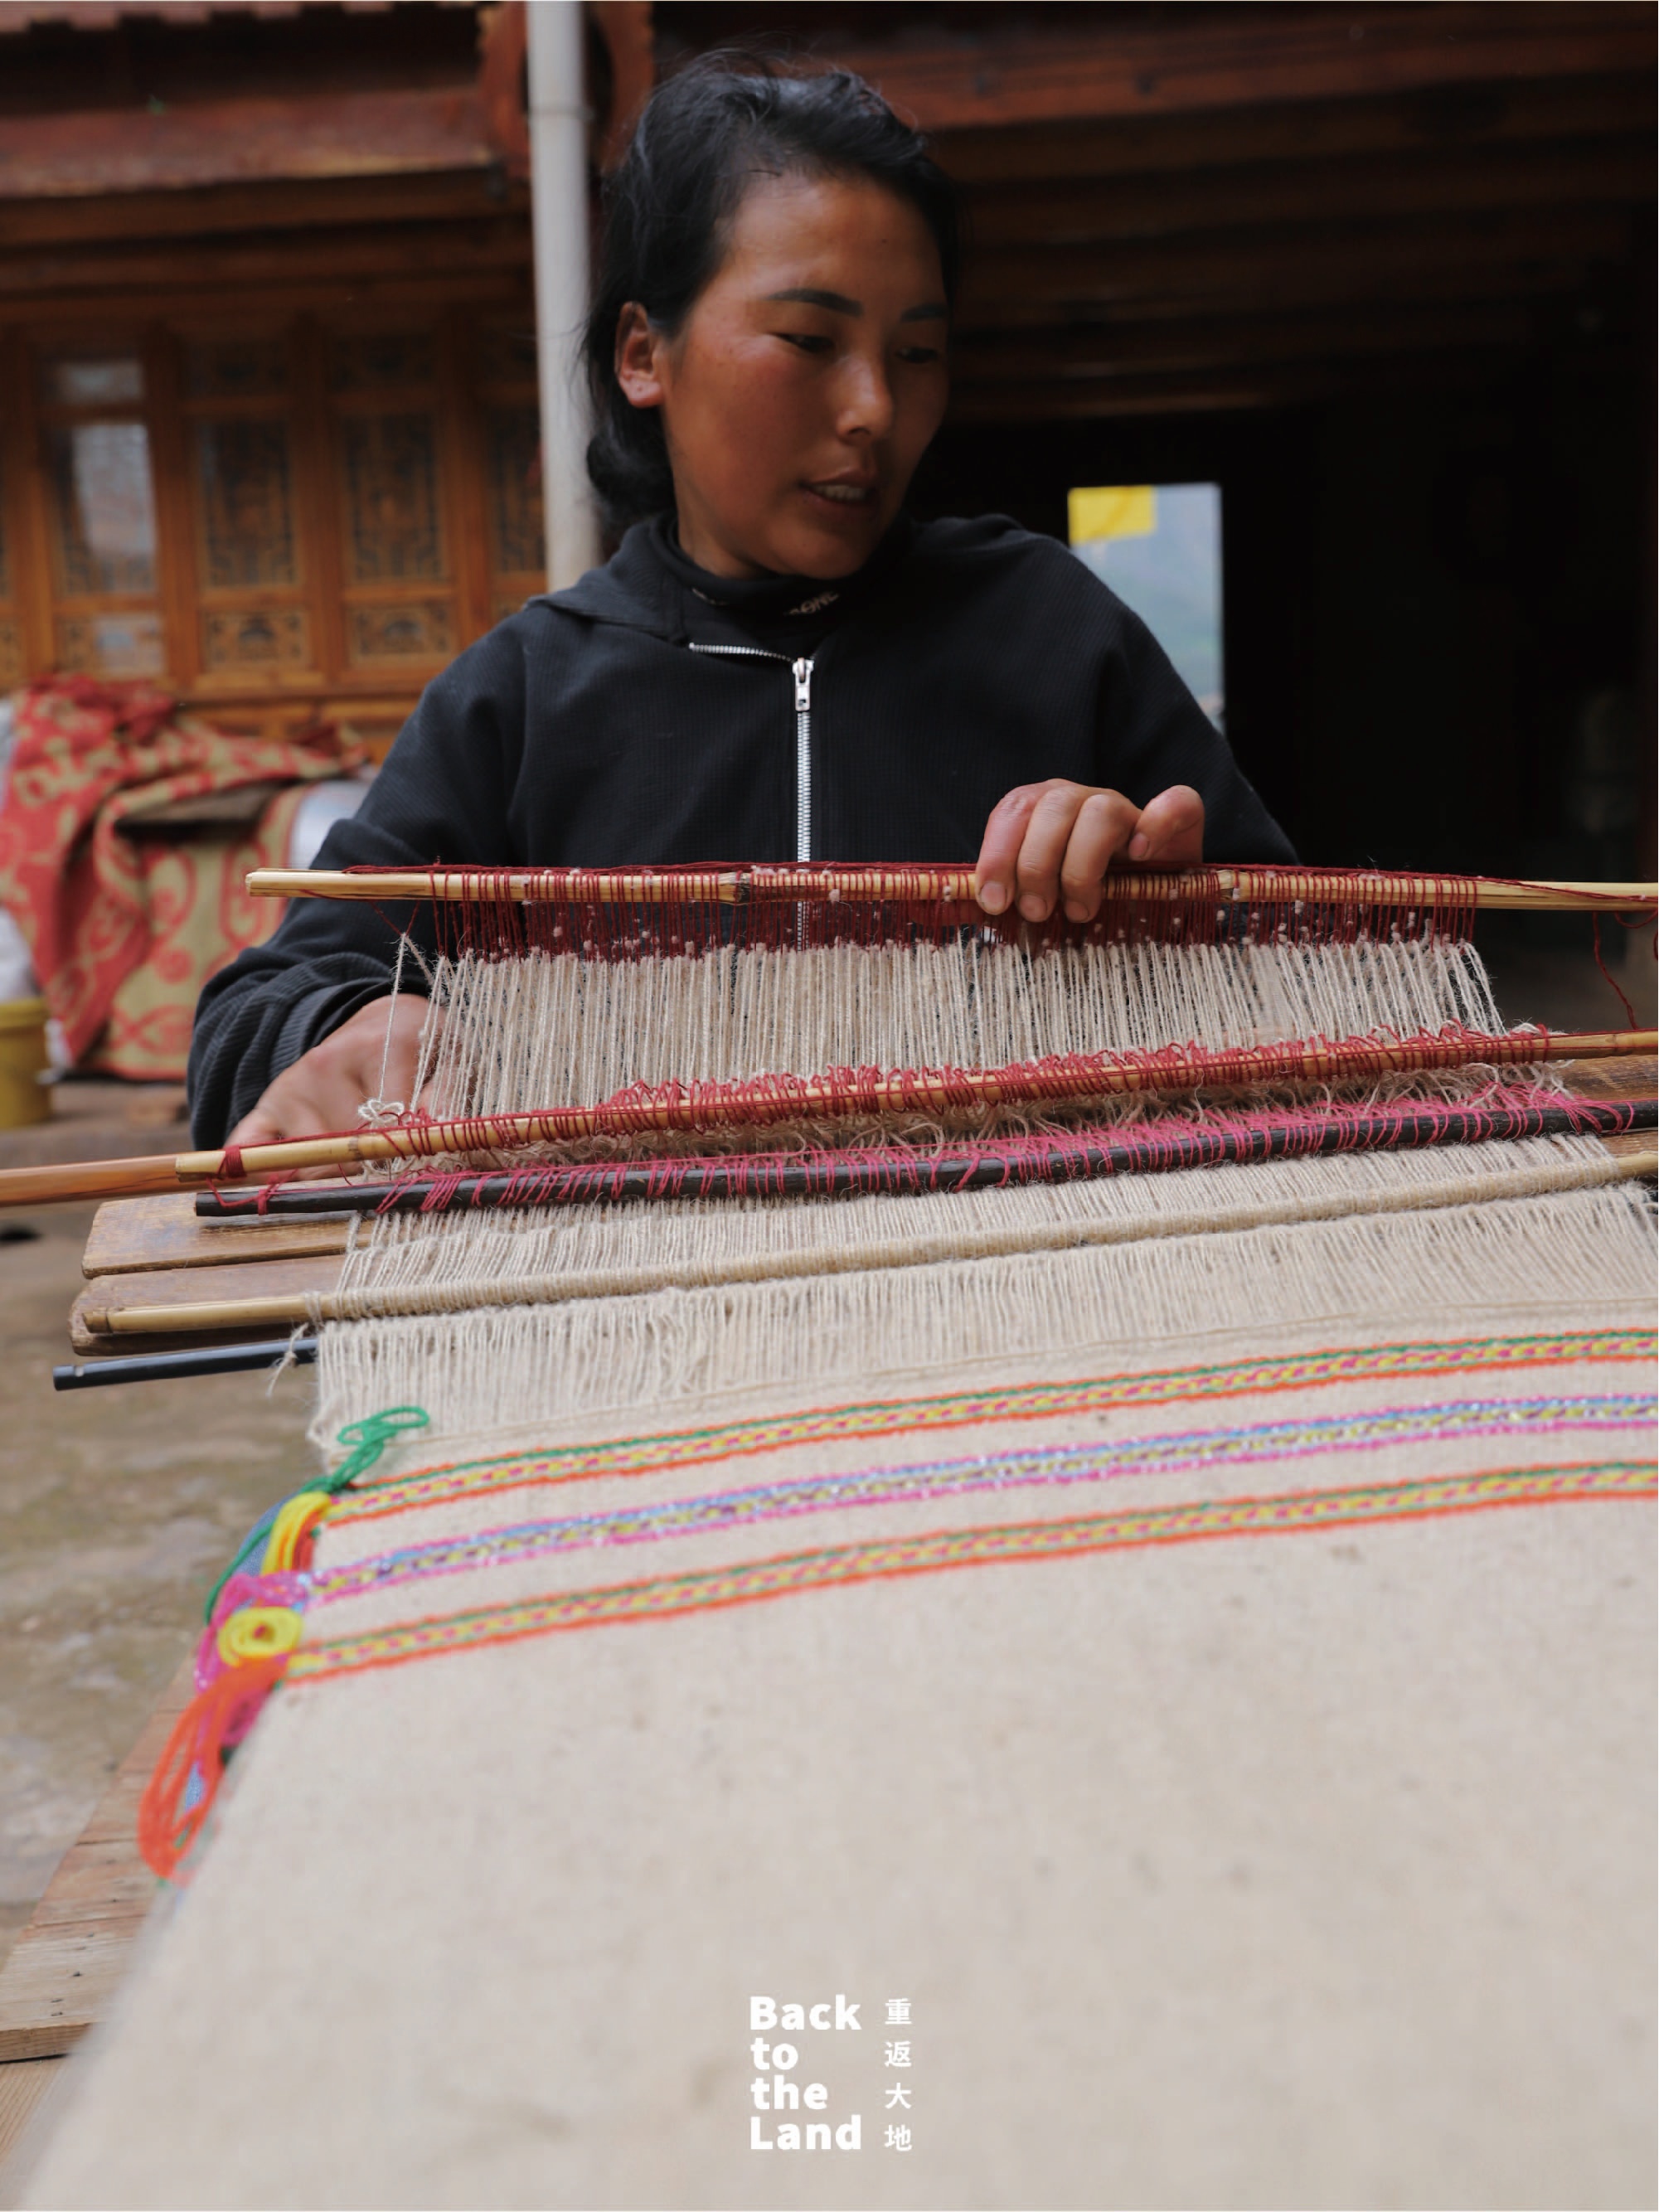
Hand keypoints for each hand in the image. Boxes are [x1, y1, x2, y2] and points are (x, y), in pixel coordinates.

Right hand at [223, 994, 436, 1159]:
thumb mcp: (456, 1062)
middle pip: (344, 1152)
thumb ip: (451, 1098)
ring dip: (336, 1175)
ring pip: (308, 1165)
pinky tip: (286, 1184)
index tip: (420, 1170)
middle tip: (395, 1169)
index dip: (404, 1160)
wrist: (389, 1023)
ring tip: (364, 1157)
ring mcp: (290, 1087)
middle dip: (372, 1172)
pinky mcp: (266, 1107)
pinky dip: (261, 1175)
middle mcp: (323, 1064)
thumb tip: (440, 1136)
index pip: (385, 1129)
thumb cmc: (428, 1051)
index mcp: (377, 1047)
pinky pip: (248, 1152)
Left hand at [974, 781, 1203, 923]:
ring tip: (1079, 910)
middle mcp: (1081, 800)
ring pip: (1101, 811)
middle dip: (1036, 866)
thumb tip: (971, 909)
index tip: (994, 901)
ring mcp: (1128, 808)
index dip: (998, 854)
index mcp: (1042, 809)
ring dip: (1082, 865)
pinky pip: (1176, 804)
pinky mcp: (1176, 821)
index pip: (1013, 810)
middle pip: (1052, 810)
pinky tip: (1140, 857)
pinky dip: (1156, 826)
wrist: (1149, 898)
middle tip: (1036, 912)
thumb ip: (1008, 894)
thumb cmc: (1080, 902)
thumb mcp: (1038, 897)